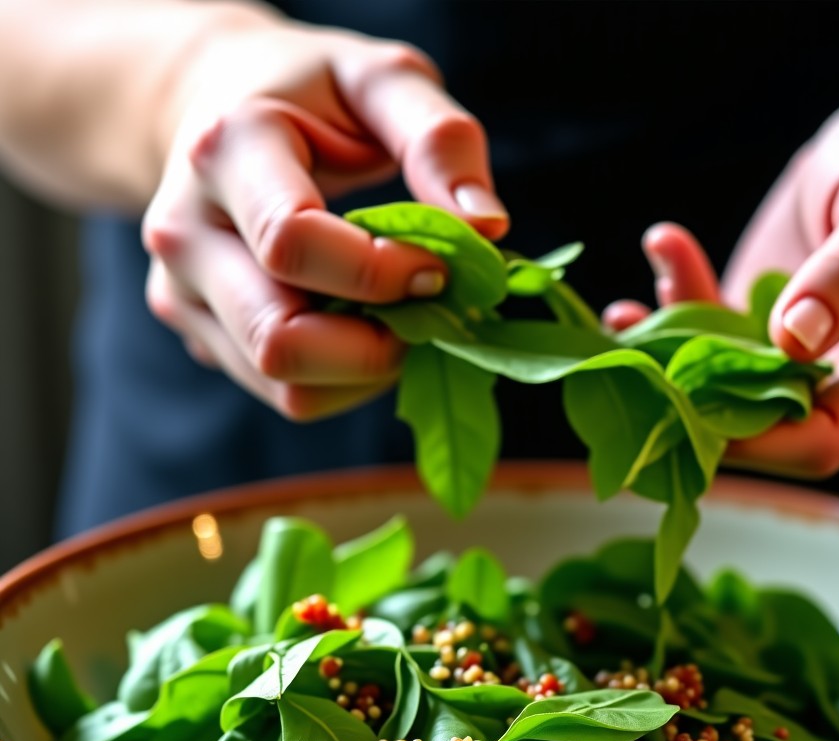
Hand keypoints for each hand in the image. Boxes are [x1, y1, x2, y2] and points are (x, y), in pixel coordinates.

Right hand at [142, 16, 507, 420]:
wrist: (214, 105)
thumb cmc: (310, 94)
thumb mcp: (378, 80)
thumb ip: (437, 138)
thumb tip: (486, 228)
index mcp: (224, 150)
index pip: (294, 243)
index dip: (382, 274)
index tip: (441, 269)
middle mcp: (185, 231)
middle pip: (280, 341)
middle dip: (378, 347)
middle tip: (430, 315)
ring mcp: (183, 292)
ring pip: (287, 387)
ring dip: (368, 373)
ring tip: (402, 322)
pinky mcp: (200, 332)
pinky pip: (287, 395)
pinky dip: (347, 382)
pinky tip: (367, 332)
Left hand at [607, 98, 838, 477]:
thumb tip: (797, 339)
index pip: (830, 438)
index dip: (751, 438)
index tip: (679, 399)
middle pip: (775, 433)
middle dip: (698, 399)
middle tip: (636, 351)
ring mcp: (824, 381)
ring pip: (734, 401)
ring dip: (674, 363)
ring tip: (626, 314)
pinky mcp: (778, 360)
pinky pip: (720, 366)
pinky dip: (678, 334)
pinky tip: (638, 302)